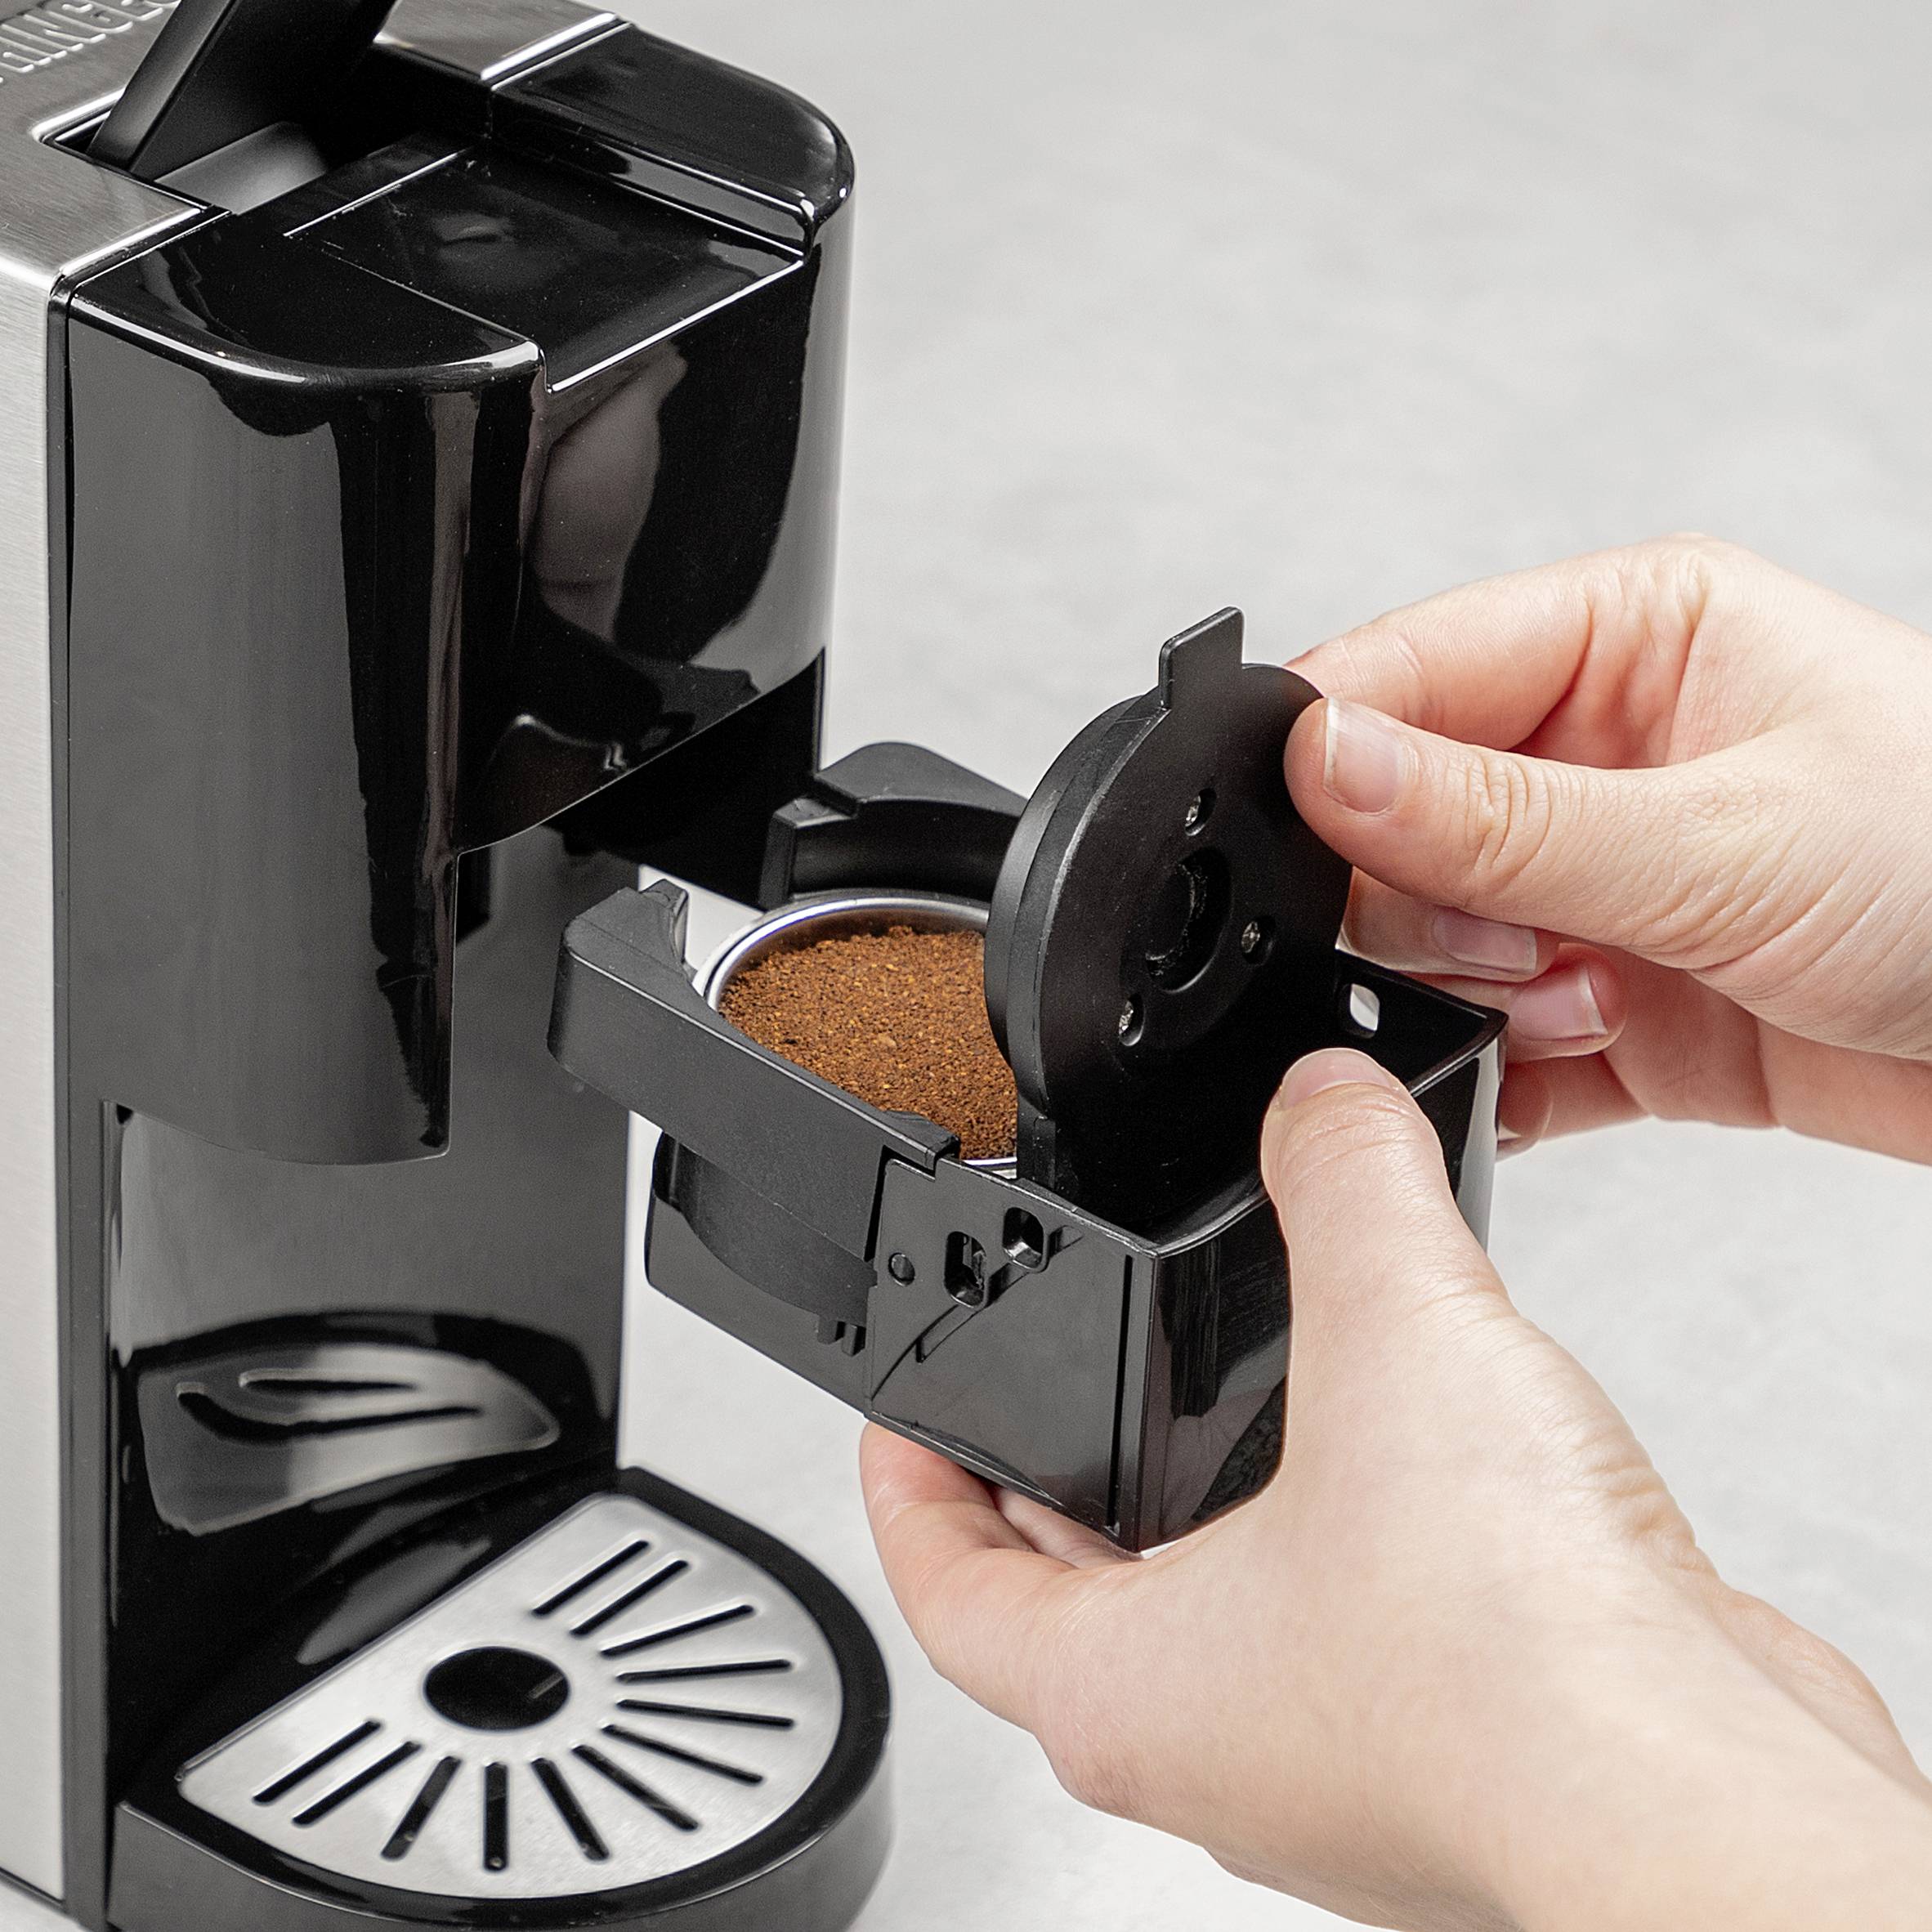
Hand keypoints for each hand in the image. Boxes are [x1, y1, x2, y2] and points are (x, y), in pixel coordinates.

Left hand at [862, 1052, 1931, 1929]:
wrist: (1709, 1816)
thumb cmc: (1520, 1671)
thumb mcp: (1388, 1340)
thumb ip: (1341, 1186)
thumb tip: (1321, 1098)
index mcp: (1123, 1693)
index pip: (940, 1586)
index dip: (905, 1480)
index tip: (906, 1412)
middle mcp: (1213, 1750)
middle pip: (1069, 1603)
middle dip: (1062, 1478)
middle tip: (1060, 1377)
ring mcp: (1332, 1765)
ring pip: (1216, 1620)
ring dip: (1211, 1508)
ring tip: (1230, 1389)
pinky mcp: (1452, 1750)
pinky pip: (1350, 1631)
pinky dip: (1341, 1539)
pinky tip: (1404, 1461)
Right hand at [1283, 538, 1931, 1157]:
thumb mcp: (1727, 832)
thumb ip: (1503, 816)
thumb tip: (1325, 763)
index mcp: (1628, 641)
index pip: (1410, 667)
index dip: (1331, 748)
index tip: (1294, 826)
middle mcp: (1598, 758)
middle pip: (1395, 818)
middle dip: (1428, 897)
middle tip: (1512, 935)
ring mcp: (1599, 888)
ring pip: (1428, 939)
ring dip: (1479, 990)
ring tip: (1589, 998)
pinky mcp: (1610, 1007)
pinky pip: (1487, 1043)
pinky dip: (1495, 1073)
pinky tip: (1563, 1062)